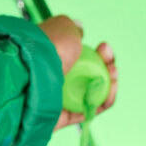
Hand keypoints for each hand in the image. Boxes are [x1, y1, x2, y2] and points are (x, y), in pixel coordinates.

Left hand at [36, 14, 117, 132]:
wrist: (32, 73)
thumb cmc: (49, 48)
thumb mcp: (63, 28)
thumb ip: (73, 29)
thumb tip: (79, 29)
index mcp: (50, 56)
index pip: (77, 56)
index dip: (96, 52)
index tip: (104, 46)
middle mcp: (52, 77)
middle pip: (86, 74)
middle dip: (104, 66)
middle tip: (109, 59)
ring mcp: (57, 98)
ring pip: (89, 93)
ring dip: (108, 83)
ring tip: (114, 74)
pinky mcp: (62, 117)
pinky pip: (88, 111)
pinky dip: (103, 102)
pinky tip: (111, 91)